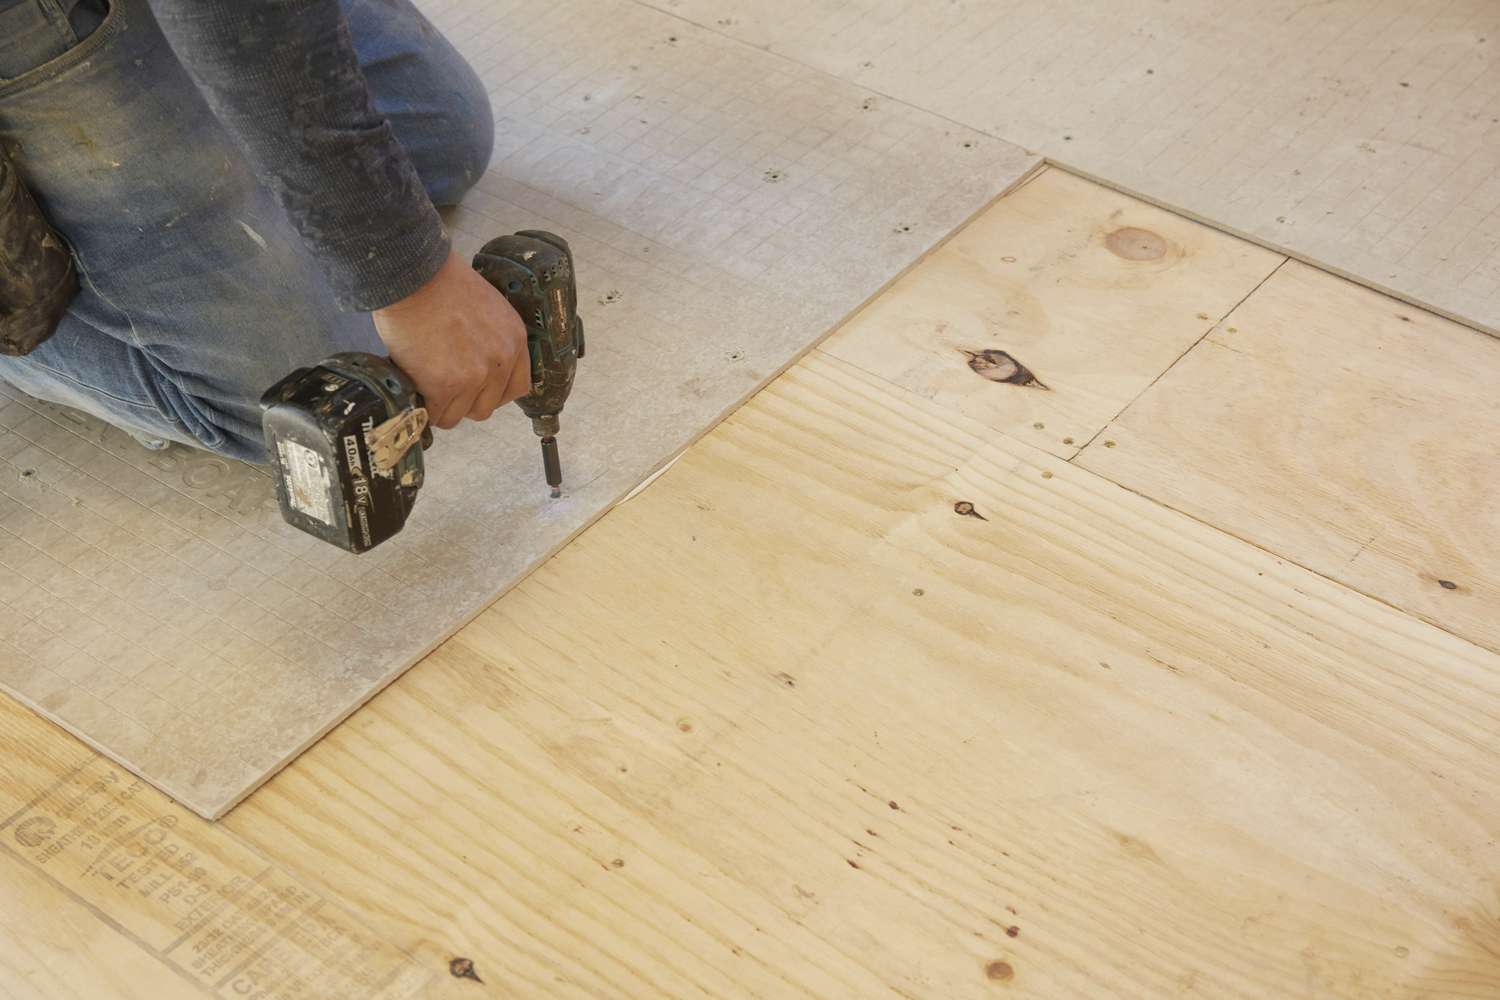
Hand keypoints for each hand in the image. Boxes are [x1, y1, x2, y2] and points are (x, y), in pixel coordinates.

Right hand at [372, 250, 531, 428]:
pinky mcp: (444, 386)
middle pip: (486, 407)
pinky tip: (414, 388)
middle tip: (443, 386)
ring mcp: (474, 376)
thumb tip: (474, 361)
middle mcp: (500, 361)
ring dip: (441, 406)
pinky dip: (423, 407)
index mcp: (514, 339)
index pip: (517, 387)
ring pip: (459, 415)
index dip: (492, 393)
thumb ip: (490, 337)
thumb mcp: (486, 306)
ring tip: (424, 385)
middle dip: (464, 401)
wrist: (413, 274)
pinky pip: (435, 414)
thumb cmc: (440, 280)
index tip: (475, 389)